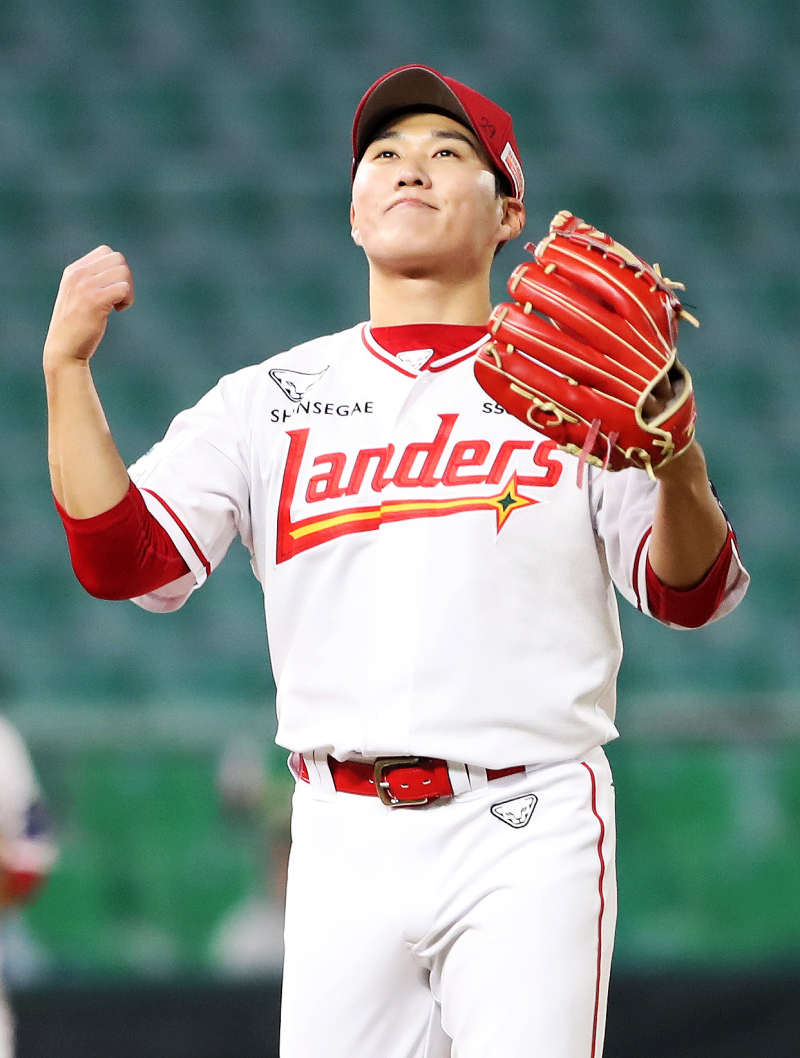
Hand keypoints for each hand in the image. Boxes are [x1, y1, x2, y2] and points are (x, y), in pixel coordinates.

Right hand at [43, 245, 133, 368]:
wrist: (63, 350)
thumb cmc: (76, 326)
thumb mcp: (79, 295)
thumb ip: (92, 279)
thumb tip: (120, 267)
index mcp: (74, 271)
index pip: (106, 252)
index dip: (116, 269)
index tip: (110, 288)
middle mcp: (78, 275)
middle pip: (118, 259)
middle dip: (126, 278)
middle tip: (118, 298)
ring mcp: (85, 286)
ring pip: (123, 272)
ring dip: (128, 290)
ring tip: (118, 305)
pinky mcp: (94, 301)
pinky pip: (123, 288)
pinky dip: (127, 300)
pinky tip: (117, 310)